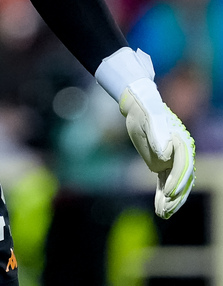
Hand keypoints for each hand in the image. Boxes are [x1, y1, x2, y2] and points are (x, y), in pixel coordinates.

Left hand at [120, 77, 195, 218]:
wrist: (139, 107)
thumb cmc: (144, 111)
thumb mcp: (149, 119)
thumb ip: (157, 134)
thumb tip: (166, 153)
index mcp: (181, 141)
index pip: (183, 165)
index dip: (177, 180)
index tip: (167, 192)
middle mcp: (180, 153)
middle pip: (183, 178)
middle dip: (176, 195)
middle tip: (165, 209)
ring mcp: (172, 160)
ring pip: (176, 185)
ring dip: (171, 201)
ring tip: (162, 214)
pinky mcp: (162, 165)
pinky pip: (165, 183)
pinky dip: (163, 197)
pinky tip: (160, 210)